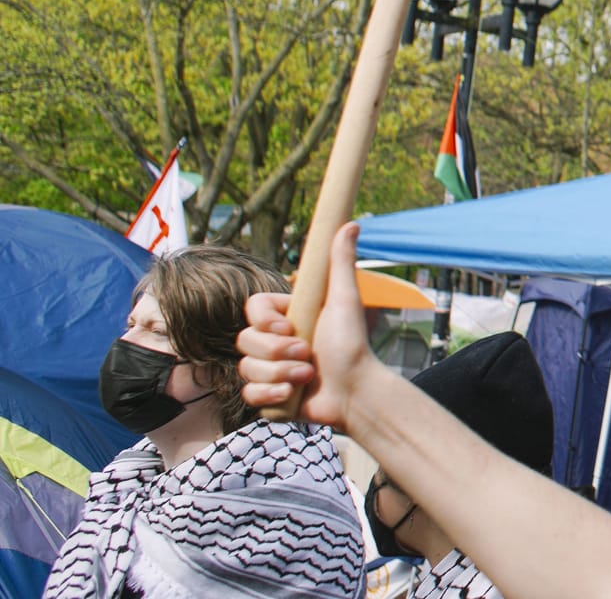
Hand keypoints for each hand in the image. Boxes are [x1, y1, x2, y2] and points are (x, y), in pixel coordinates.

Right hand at [238, 221, 383, 429]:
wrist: (356, 392)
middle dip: (278, 351)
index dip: (265, 320)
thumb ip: (340, 263)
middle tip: (308, 353)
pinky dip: (273, 396)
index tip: (289, 326)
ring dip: (280, 374)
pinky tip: (294, 394)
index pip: (252, 309)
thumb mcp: (345, 300)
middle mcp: (274, 342)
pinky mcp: (267, 398)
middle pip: (245, 340)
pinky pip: (249, 395)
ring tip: (308, 375)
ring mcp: (268, 370)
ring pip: (246, 369)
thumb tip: (350, 223)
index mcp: (287, 317)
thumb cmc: (353, 346)